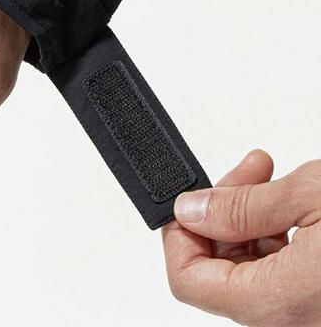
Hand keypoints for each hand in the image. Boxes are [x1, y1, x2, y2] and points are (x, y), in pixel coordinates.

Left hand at [163, 149, 320, 325]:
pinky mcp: (320, 299)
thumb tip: (191, 211)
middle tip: (244, 172)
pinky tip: (287, 201)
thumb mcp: (309, 198)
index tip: (188, 197)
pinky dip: (275, 233)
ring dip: (249, 216)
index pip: (188, 281)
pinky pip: (280, 272)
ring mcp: (309, 313)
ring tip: (267, 176)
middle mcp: (294, 319)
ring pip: (249, 267)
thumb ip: (242, 207)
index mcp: (278, 302)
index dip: (178, 234)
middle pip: (218, 270)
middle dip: (221, 211)